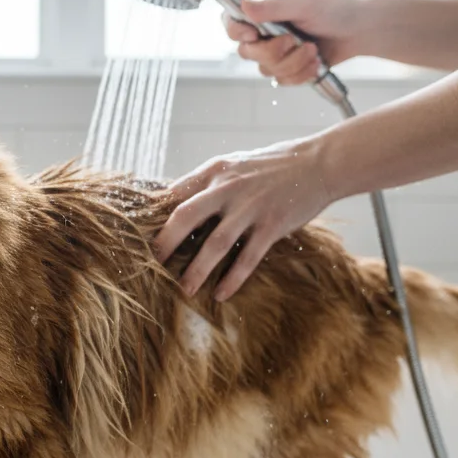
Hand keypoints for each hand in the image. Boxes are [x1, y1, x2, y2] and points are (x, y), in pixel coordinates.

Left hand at [153, 138, 333, 301]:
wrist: (318, 164)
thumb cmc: (270, 167)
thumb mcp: (234, 165)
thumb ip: (207, 183)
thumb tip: (173, 203)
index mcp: (214, 170)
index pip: (174, 193)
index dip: (154, 216)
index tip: (139, 236)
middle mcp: (228, 187)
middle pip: (185, 217)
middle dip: (165, 244)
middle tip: (151, 265)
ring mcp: (251, 207)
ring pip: (215, 243)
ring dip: (197, 270)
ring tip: (184, 290)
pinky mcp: (272, 225)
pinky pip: (248, 258)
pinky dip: (232, 279)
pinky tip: (220, 293)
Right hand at [224, 0, 365, 84]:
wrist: (360, 31)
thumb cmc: (336, 9)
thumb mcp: (304, 1)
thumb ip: (273, 6)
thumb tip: (243, 5)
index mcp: (264, 7)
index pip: (232, 21)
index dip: (236, 32)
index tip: (253, 35)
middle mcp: (265, 30)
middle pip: (247, 51)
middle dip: (273, 51)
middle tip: (294, 41)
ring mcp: (276, 50)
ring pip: (265, 69)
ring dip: (293, 63)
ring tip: (313, 50)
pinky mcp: (288, 67)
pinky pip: (282, 80)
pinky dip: (301, 74)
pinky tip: (315, 63)